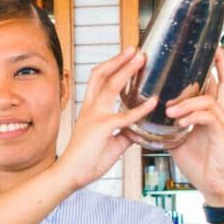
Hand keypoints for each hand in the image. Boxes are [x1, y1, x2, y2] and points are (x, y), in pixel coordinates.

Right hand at [56, 46, 157, 189]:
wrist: (70, 175)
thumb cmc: (87, 160)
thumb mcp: (110, 142)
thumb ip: (125, 132)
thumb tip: (139, 128)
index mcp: (90, 109)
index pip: (99, 79)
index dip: (112, 65)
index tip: (126, 56)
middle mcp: (91, 107)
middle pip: (102, 74)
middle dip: (119, 59)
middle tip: (135, 49)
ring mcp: (95, 116)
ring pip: (111, 85)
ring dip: (127, 70)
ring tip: (140, 58)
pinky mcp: (103, 128)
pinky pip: (125, 116)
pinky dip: (141, 108)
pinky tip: (153, 101)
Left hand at [166, 49, 223, 206]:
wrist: (213, 187)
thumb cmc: (198, 163)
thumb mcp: (178, 139)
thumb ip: (168, 125)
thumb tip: (145, 116)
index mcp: (210, 113)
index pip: (215, 84)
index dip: (215, 66)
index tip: (209, 49)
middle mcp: (220, 114)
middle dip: (218, 65)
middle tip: (211, 49)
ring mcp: (223, 124)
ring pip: (208, 100)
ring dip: (186, 102)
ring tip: (169, 109)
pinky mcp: (222, 135)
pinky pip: (208, 117)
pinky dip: (191, 115)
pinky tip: (179, 121)